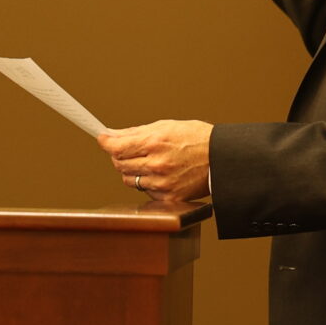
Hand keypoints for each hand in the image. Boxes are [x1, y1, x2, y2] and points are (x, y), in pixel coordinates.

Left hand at [98, 121, 212, 207]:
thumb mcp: (167, 127)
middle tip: (128, 151)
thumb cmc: (197, 139)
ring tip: (149, 163)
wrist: (222, 159)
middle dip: (119, 156)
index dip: (105, 142)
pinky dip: (147, 183)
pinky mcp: (168, 197)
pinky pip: (145, 191)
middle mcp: (156, 164)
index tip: (103, 139)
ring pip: (128, 180)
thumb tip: (113, 134)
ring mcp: (162, 182)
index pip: (116, 146)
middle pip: (118, 164)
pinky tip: (161, 175)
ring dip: (132, 172)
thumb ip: (137, 132)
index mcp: (154, 142)